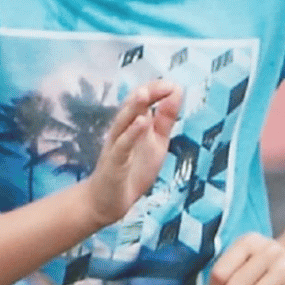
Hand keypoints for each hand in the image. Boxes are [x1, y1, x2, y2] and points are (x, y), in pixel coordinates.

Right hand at [83, 81, 182, 228]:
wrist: (108, 201)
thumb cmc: (133, 169)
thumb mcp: (157, 141)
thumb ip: (165, 119)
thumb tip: (176, 92)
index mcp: (133, 125)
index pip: (143, 100)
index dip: (157, 91)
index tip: (174, 86)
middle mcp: (122, 131)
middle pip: (131, 107)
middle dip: (146, 94)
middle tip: (163, 83)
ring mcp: (116, 147)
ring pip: (122, 123)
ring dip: (133, 108)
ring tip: (144, 94)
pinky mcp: (113, 164)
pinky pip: (122, 146)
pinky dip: (131, 134)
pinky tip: (142, 123)